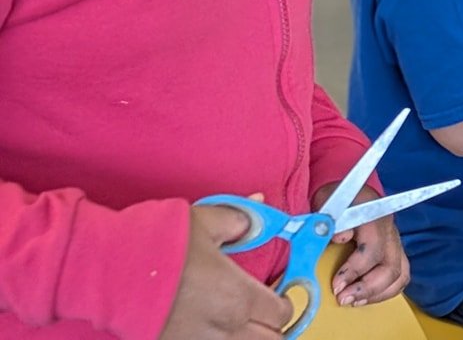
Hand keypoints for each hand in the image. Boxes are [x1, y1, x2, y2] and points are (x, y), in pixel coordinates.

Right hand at [159, 204, 292, 339]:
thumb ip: (239, 219)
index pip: (280, 314)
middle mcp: (223, 330)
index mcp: (237, 296)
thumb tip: (259, 207)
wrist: (107, 272)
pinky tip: (211, 331)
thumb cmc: (158, 244)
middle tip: (262, 314)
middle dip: (271, 329)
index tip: (276, 293)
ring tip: (240, 327)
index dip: (283, 302)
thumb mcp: (205, 221)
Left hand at [316, 183, 409, 306]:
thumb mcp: (328, 204)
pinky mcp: (394, 251)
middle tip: (343, 298)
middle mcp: (389, 230)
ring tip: (354, 301)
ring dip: (378, 293)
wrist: (348, 191)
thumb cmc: (336, 199)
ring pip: (400, 275)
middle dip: (367, 289)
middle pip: (390, 267)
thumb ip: (332, 220)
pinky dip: (385, 291)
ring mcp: (395, 241)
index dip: (355, 270)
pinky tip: (365, 297)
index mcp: (374, 216)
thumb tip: (340, 237)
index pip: (373, 249)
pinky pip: (400, 277)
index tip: (336, 285)